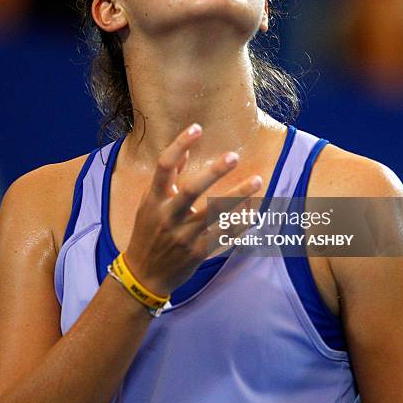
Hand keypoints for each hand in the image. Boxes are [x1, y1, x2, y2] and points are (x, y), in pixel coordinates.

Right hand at [124, 123, 262, 295]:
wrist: (144, 274)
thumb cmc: (148, 231)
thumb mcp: (150, 203)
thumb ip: (168, 178)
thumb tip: (184, 152)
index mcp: (154, 199)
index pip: (164, 166)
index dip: (179, 145)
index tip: (197, 127)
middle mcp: (168, 216)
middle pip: (191, 190)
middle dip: (213, 172)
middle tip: (234, 156)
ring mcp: (183, 236)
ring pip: (214, 214)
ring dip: (238, 197)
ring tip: (258, 180)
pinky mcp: (197, 252)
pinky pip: (223, 235)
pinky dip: (240, 222)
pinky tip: (254, 210)